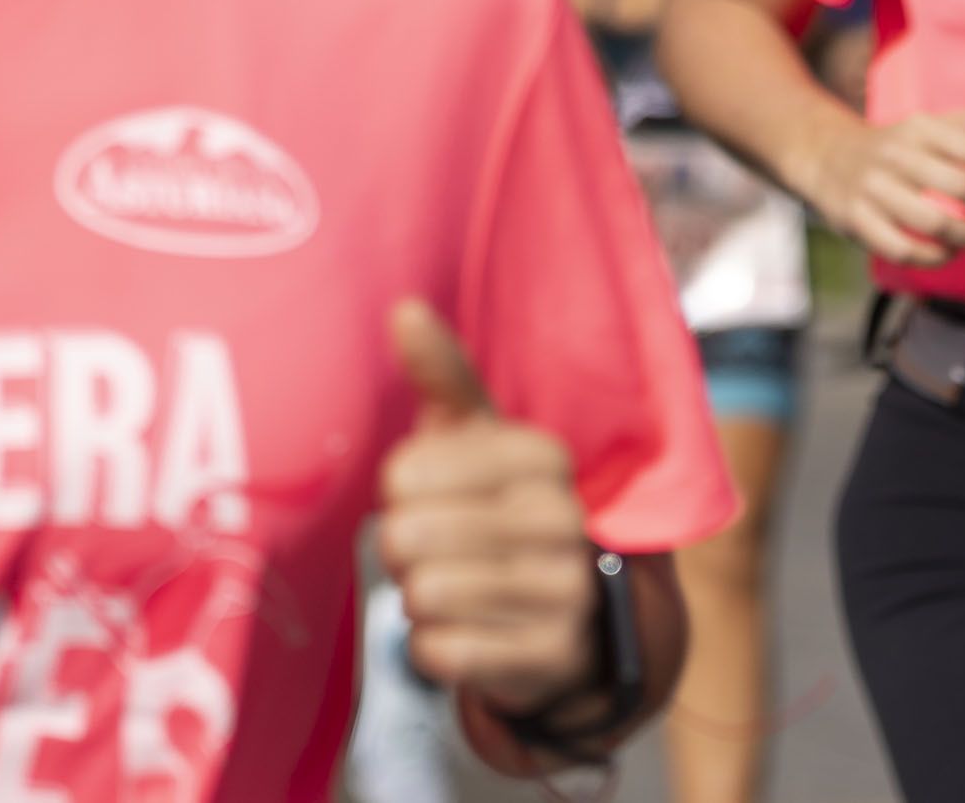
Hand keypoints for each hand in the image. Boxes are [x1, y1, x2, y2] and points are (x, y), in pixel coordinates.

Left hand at [376, 303, 600, 717]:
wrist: (559, 616)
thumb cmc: (494, 508)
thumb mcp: (474, 440)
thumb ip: (441, 375)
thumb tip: (404, 308)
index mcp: (541, 456)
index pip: (407, 471)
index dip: (398, 491)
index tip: (425, 493)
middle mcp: (563, 518)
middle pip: (409, 535)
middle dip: (403, 549)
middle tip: (434, 549)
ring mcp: (566, 591)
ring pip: (425, 595)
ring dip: (420, 597)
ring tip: (454, 587)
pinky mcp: (552, 656)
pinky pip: (442, 652)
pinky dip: (434, 647)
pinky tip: (467, 630)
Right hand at [800, 84, 964, 264]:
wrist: (827, 157)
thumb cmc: (900, 147)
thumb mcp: (936, 127)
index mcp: (920, 128)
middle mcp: (897, 154)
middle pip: (963, 186)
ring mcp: (874, 188)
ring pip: (936, 222)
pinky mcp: (856, 220)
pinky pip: (903, 249)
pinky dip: (934, 257)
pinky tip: (949, 252)